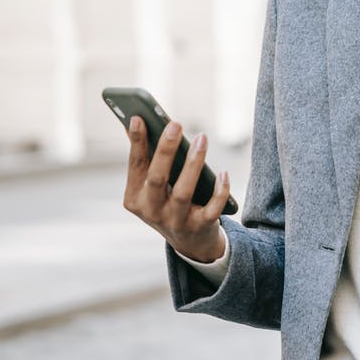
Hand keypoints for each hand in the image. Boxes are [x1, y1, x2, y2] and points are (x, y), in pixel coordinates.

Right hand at [122, 116, 230, 262]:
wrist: (190, 242)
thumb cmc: (168, 202)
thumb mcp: (151, 186)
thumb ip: (146, 158)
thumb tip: (137, 122)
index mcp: (135, 198)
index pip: (136, 166)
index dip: (136, 142)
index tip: (139, 118)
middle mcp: (152, 211)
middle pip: (157, 178)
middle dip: (166, 150)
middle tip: (175, 124)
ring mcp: (175, 221)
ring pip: (183, 192)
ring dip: (193, 164)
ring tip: (202, 138)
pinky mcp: (199, 227)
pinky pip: (211, 209)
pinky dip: (219, 191)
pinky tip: (223, 173)